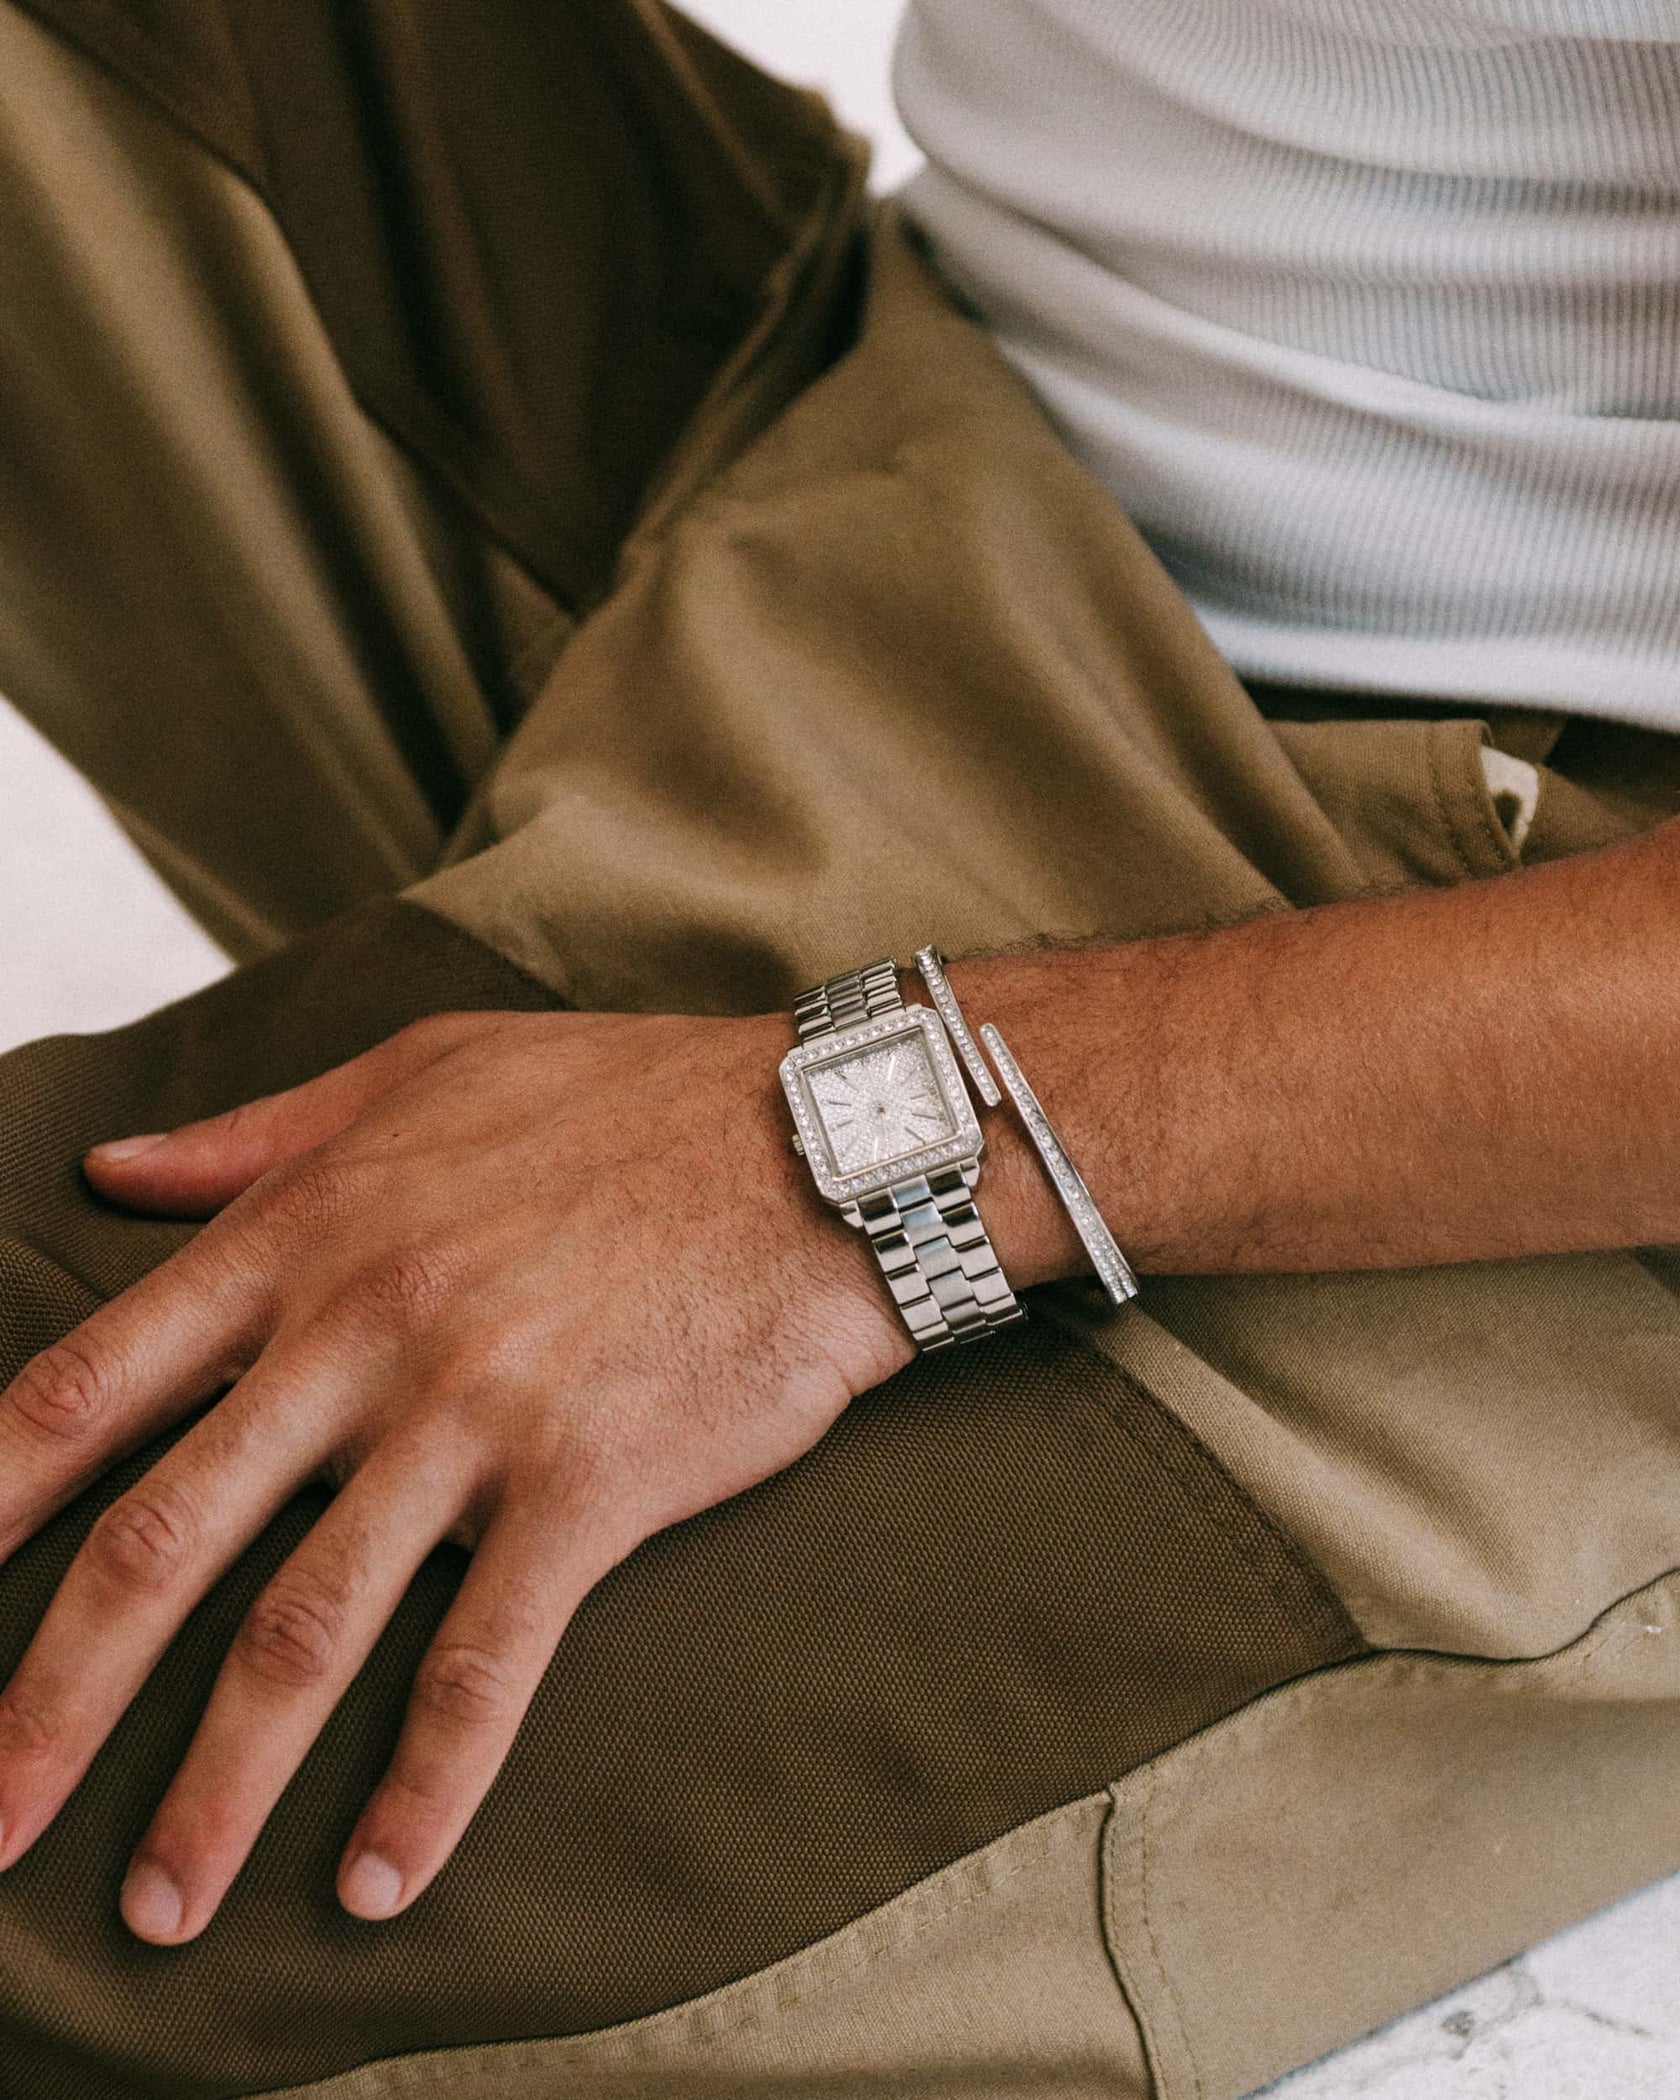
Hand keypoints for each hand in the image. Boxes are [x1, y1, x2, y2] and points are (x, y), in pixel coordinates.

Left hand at [0, 1008, 909, 1941]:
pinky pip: (485, 1663)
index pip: (93, 1382)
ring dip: (218, 1788)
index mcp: (309, 1232)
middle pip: (163, 1542)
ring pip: (306, 1632)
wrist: (822, 1143)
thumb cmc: (625, 1097)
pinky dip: (427, 1785)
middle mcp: (366, 1333)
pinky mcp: (588, 1487)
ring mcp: (474, 1416)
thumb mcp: (424, 1070)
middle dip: (53, 1698)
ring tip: (159, 1907)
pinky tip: (379, 1884)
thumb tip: (115, 1168)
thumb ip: (260, 1134)